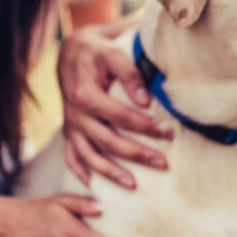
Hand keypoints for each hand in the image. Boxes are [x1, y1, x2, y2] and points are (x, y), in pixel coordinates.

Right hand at [58, 25, 172, 187]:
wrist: (71, 50)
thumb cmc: (99, 51)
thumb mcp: (114, 53)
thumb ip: (130, 74)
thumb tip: (146, 100)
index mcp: (86, 94)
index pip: (120, 116)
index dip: (145, 127)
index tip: (169, 134)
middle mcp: (75, 113)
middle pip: (108, 140)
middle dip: (137, 154)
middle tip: (163, 163)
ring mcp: (70, 125)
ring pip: (89, 155)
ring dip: (110, 172)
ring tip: (133, 185)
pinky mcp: (68, 131)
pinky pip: (71, 156)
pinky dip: (81, 172)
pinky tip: (94, 186)